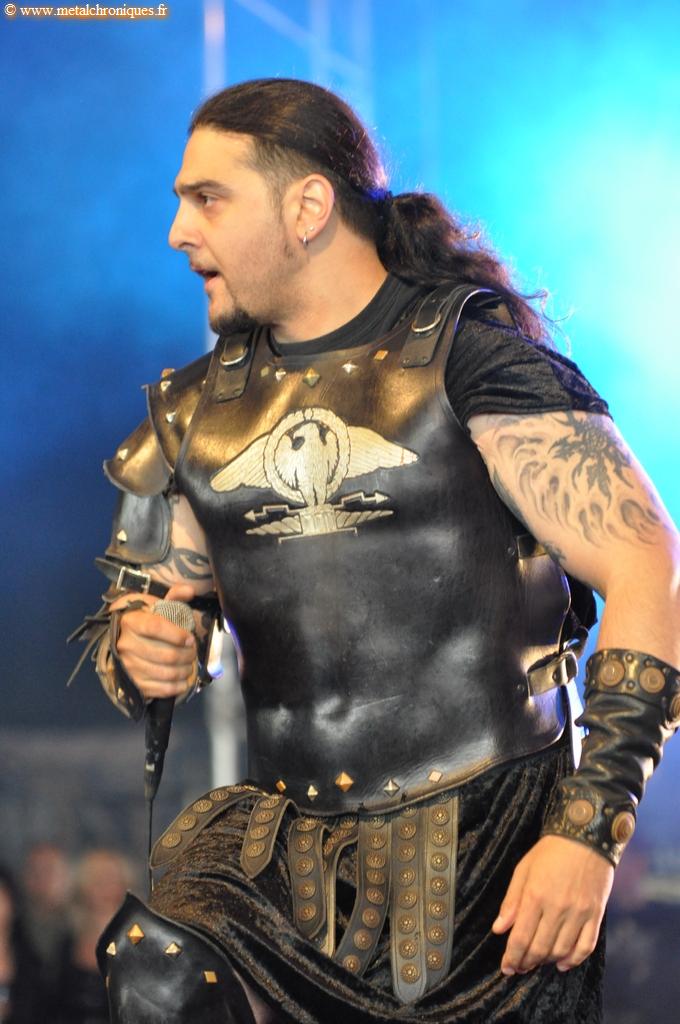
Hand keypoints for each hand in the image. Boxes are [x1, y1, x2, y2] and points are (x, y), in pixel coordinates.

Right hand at [113, 583, 197, 700]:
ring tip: (190, 665)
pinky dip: (176, 687)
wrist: (121, 639)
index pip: (156, 627)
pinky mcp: (132, 682)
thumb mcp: (155, 605)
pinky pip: (159, 689)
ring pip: (165, 673)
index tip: (190, 639)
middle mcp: (125, 644)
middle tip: (193, 653)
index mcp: (131, 621)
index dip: (177, 635)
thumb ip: (174, 596)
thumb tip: (190, 591)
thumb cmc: (144, 620)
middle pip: (164, 654)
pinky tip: (184, 681)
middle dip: (187, 655)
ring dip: (184, 671)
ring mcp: (127, 665)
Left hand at [492, 834, 613, 974]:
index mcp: (535, 896)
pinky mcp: (596, 914)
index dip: (512, 957)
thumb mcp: (523, 869)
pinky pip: (586, 946)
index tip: (506, 968)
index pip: (520, 938)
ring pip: (561, 951)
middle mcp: (557, 908)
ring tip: (537, 962)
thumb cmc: (550, 851)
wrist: (586, 836)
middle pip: (540, 948)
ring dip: (547, 962)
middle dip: (526, 962)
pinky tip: (563, 963)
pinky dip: (574, 960)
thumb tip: (499, 929)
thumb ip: (511, 901)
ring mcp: (579, 913)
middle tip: (519, 967)